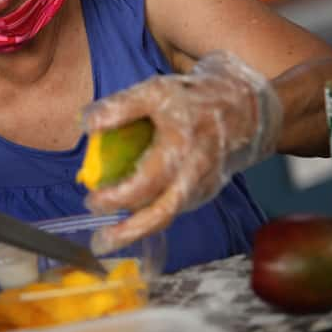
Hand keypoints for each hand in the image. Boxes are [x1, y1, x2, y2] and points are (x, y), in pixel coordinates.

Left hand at [81, 51, 282, 253]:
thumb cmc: (195, 98)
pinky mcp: (206, 192)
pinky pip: (175, 209)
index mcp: (181, 148)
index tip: (92, 197)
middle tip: (100, 241)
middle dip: (128, 232)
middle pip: (161, 215)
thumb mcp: (156, 91)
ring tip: (108, 238)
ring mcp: (203, 186)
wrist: (247, 109)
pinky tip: (132, 219)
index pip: (145, 182)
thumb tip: (85, 122)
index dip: (116, 195)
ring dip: (138, 231)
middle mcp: (194, 173)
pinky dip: (152, 217)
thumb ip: (120, 106)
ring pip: (168, 217)